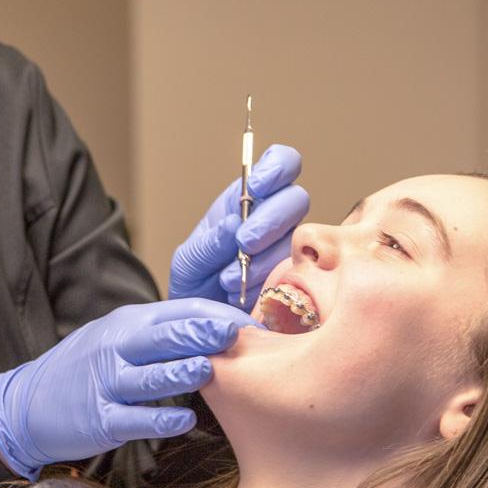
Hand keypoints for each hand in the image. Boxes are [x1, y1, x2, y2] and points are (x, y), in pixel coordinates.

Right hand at [0, 299, 251, 479]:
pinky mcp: (99, 419)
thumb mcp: (118, 337)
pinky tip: (184, 419)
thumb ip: (160, 333)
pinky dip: (161, 419)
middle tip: (238, 335)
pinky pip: (135, 419)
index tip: (249, 323)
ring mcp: (106, 384)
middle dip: (202, 334)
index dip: (215, 316)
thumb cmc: (86, 368)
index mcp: (127, 323)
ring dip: (182, 373)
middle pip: (164, 337)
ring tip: (209, 371)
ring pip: (149, 377)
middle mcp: (116, 348)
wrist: (28, 402)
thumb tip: (217, 330)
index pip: (178, 311)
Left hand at [168, 144, 308, 306]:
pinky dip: (266, 282)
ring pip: (298, 237)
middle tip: (244, 242)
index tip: (255, 187)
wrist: (204, 324)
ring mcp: (288, 248)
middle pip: (296, 199)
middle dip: (270, 220)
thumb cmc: (197, 283)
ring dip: (263, 258)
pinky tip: (241, 291)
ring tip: (229, 277)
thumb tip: (233, 223)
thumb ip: (208, 244)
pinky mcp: (296, 277)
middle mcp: (274, 218)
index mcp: (247, 199)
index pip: (281, 163)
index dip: (277, 168)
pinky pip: (296, 272)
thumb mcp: (190, 261)